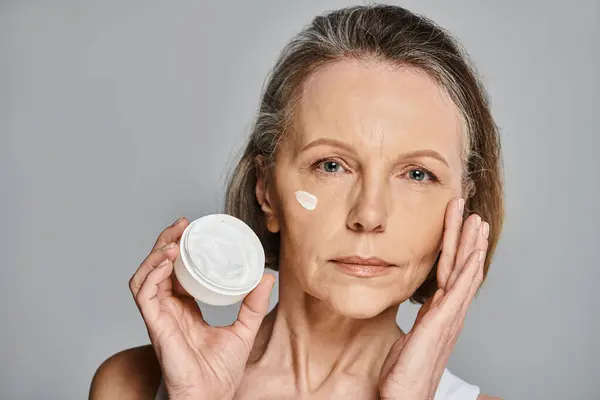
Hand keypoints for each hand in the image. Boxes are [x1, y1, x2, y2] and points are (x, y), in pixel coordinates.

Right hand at [129, 217, 275, 399]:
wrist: (212, 397)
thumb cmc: (221, 372)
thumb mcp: (244, 328)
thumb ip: (253, 304)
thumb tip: (267, 277)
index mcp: (185, 308)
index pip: (176, 271)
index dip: (179, 248)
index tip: (192, 229)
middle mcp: (168, 309)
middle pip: (158, 267)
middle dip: (166, 242)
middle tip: (183, 224)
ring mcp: (159, 316)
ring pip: (145, 276)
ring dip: (156, 253)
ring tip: (174, 239)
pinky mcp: (154, 325)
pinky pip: (144, 294)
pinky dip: (152, 273)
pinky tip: (167, 261)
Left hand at [379, 197, 488, 399]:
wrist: (402, 398)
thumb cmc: (401, 376)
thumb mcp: (405, 341)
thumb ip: (413, 325)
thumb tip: (408, 315)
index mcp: (438, 314)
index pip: (447, 273)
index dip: (453, 249)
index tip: (457, 227)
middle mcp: (448, 313)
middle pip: (459, 267)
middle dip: (464, 238)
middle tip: (470, 211)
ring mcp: (448, 317)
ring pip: (463, 272)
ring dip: (470, 245)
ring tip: (476, 220)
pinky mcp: (443, 323)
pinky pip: (459, 288)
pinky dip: (468, 267)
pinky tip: (474, 250)